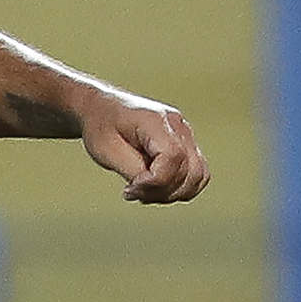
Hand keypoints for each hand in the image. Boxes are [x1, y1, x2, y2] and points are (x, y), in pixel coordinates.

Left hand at [78, 88, 209, 203]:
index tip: (131, 187)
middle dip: (162, 191)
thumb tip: (151, 188)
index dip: (155, 180)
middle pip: (190, 170)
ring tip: (142, 191)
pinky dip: (179, 187)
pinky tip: (154, 188)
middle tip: (132, 191)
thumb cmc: (102, 125)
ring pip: (198, 176)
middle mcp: (178, 126)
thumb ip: (132, 170)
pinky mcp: (185, 145)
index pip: (173, 156)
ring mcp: (185, 135)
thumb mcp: (106, 150)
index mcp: (156, 121)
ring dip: (172, 193)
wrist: (103, 108)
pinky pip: (196, 173)